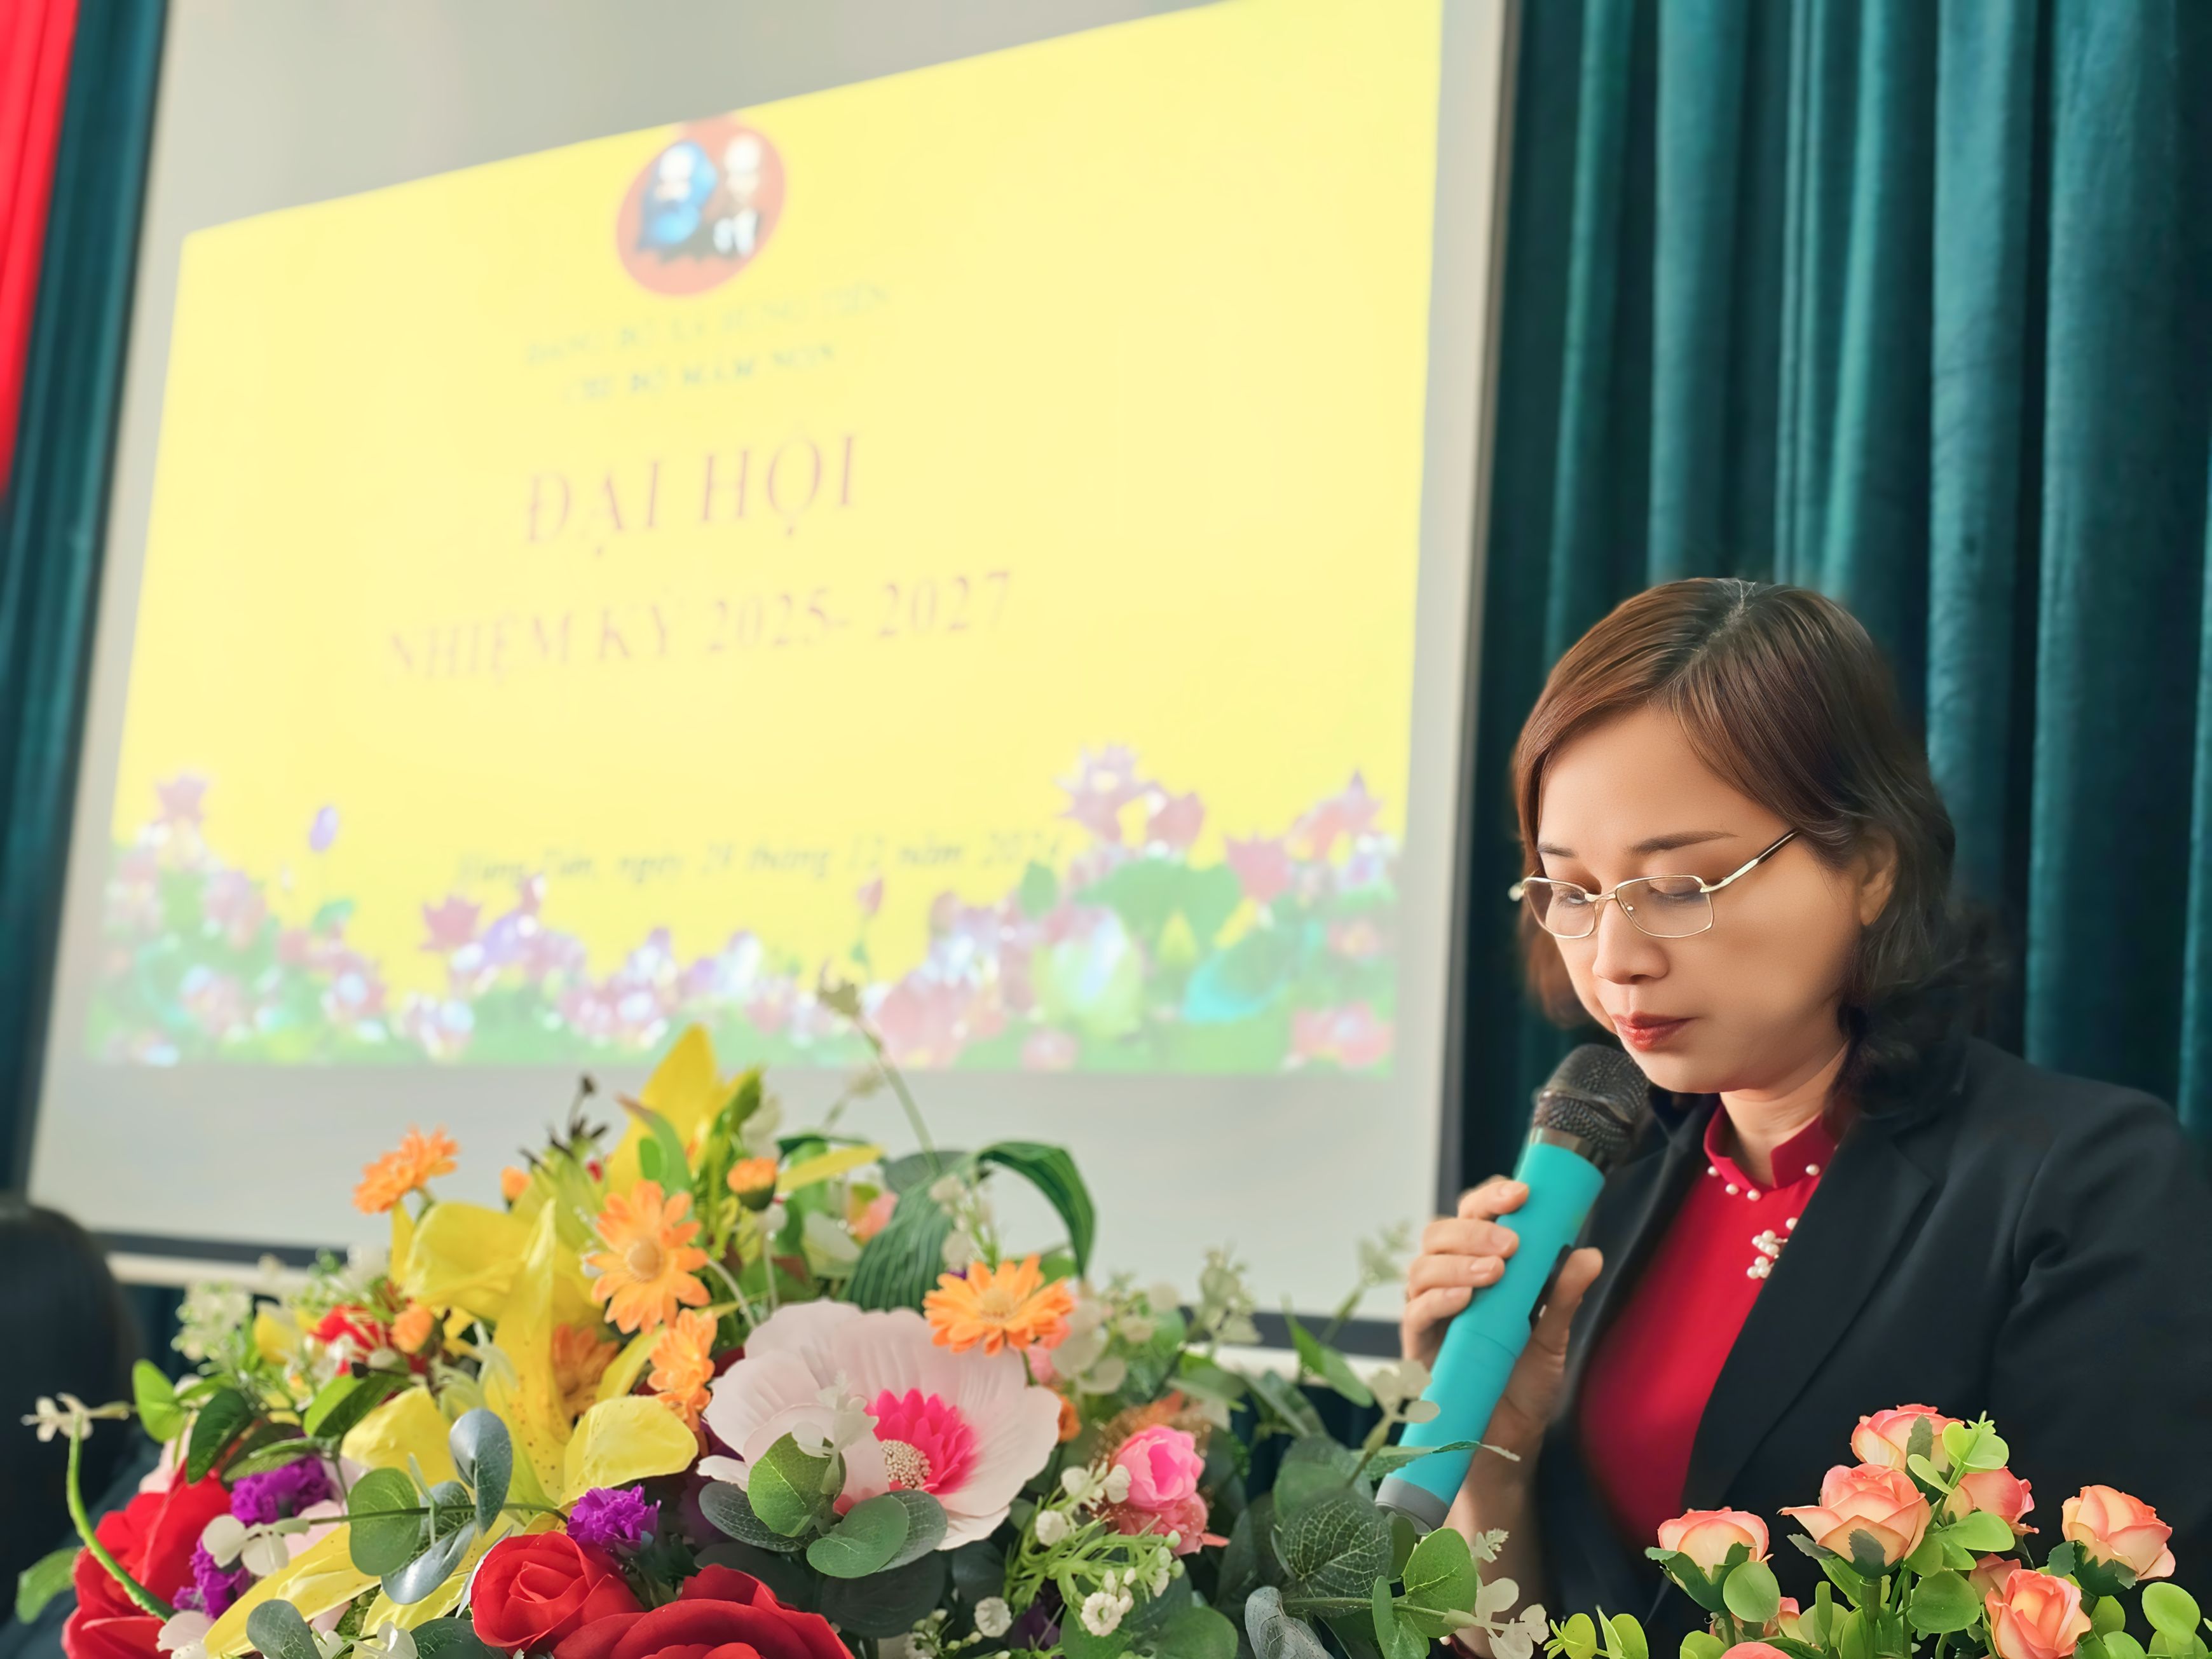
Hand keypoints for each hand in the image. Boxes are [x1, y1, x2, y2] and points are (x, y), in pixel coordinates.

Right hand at [1401, 1176, 1604, 1471]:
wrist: (1507, 1440)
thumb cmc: (1523, 1382)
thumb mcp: (1552, 1337)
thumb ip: (1563, 1295)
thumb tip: (1590, 1254)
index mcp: (1479, 1265)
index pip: (1475, 1215)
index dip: (1493, 1197)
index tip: (1523, 1193)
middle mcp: (1448, 1280)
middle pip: (1441, 1231)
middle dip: (1475, 1228)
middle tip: (1511, 1243)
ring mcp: (1429, 1309)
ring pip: (1423, 1265)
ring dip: (1458, 1262)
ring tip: (1495, 1273)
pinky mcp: (1417, 1343)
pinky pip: (1415, 1310)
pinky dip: (1439, 1299)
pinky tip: (1466, 1300)